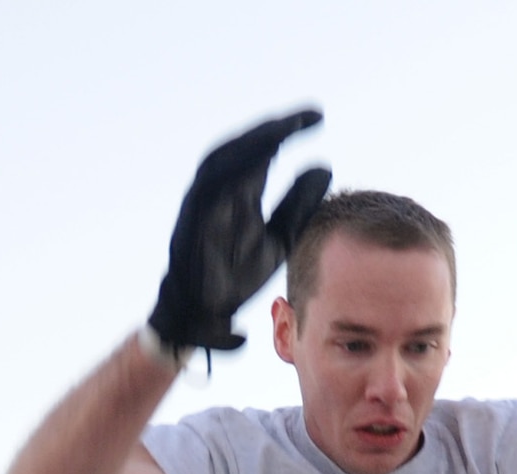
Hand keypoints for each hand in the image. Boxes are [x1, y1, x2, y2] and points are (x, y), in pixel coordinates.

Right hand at [149, 109, 331, 354]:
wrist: (204, 314)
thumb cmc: (236, 277)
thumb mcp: (280, 238)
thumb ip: (298, 205)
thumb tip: (324, 166)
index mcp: (241, 193)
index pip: (266, 152)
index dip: (290, 131)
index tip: (319, 118)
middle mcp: (222, 189)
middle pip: (247, 146)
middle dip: (276, 128)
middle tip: (309, 115)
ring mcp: (204, 199)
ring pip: (226, 156)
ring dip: (254, 140)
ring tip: (286, 129)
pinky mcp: (192, 214)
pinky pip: (209, 180)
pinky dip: (231, 164)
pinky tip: (258, 154)